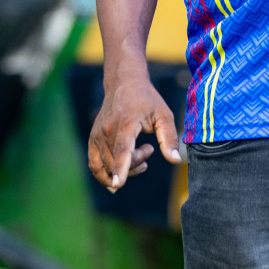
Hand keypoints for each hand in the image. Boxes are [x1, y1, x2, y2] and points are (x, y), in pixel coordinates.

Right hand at [87, 72, 182, 192]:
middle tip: (149, 149)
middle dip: (136, 164)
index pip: (122, 148)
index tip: (118, 184)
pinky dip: (103, 175)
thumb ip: (169, 138)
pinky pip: (94, 164)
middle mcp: (108, 129)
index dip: (121, 167)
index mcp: (127, 122)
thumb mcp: (164, 115)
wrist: (124, 84)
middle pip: (119, 161)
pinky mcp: (92, 139)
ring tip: (140, 155)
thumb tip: (175, 160)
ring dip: (126, 168)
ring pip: (108, 165)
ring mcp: (97, 135)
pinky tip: (115, 181)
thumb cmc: (147, 100)